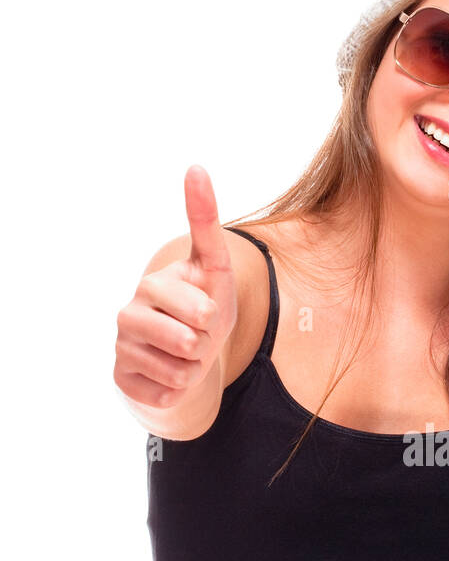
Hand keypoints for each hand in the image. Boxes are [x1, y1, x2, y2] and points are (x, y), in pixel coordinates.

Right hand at [114, 165, 237, 408]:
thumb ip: (205, 223)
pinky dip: (176, 391)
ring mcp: (123, 346)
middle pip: (193, 339)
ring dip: (193, 369)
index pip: (197, 303)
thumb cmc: (202, 310)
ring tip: (185, 356)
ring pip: (181, 370)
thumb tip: (195, 165)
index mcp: (157, 284)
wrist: (180, 358)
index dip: (207, 314)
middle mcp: (131, 311)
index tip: (205, 315)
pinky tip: (167, 376)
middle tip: (199, 338)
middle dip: (207, 345)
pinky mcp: (122, 377)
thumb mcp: (215, 270)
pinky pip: (167, 394)